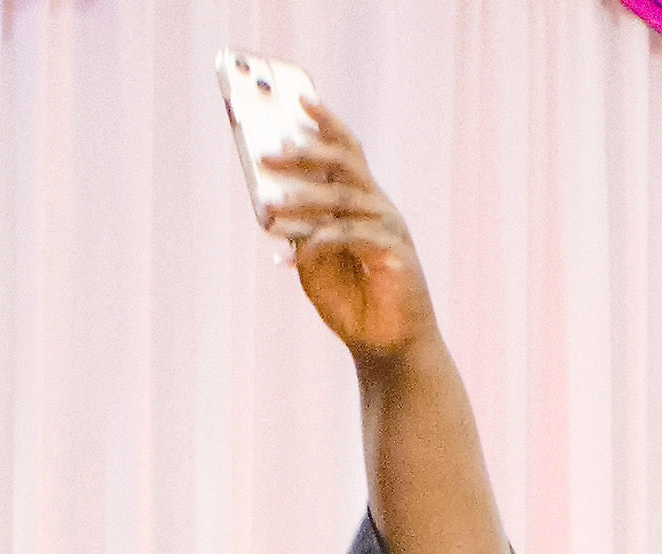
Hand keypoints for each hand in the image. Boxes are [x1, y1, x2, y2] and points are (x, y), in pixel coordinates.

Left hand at [261, 106, 433, 363]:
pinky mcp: (394, 254)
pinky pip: (349, 237)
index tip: (301, 97)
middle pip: (344, 164)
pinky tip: (288, 256)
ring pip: (343, 198)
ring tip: (268, 207)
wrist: (386, 347)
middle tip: (267, 154)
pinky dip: (316, 242)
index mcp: (362, 200)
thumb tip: (266, 201)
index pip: (346, 149)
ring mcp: (389, 228)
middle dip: (305, 153)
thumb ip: (298, 230)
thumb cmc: (351, 302)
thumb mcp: (314, 262)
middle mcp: (379, 206)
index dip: (327, 121)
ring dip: (302, 200)